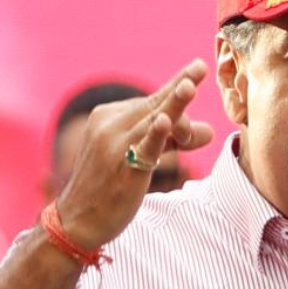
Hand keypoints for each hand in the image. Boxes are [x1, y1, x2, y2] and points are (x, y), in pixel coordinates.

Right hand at [56, 59, 212, 248]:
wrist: (77, 221)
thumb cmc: (110, 188)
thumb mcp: (143, 158)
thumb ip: (173, 141)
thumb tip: (210, 131)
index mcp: (109, 117)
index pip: (152, 101)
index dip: (177, 91)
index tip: (197, 67)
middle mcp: (109, 125)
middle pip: (154, 105)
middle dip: (181, 89)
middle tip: (201, 67)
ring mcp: (114, 145)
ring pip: (152, 121)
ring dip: (174, 105)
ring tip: (191, 85)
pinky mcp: (123, 167)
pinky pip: (143, 147)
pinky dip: (155, 134)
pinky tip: (166, 121)